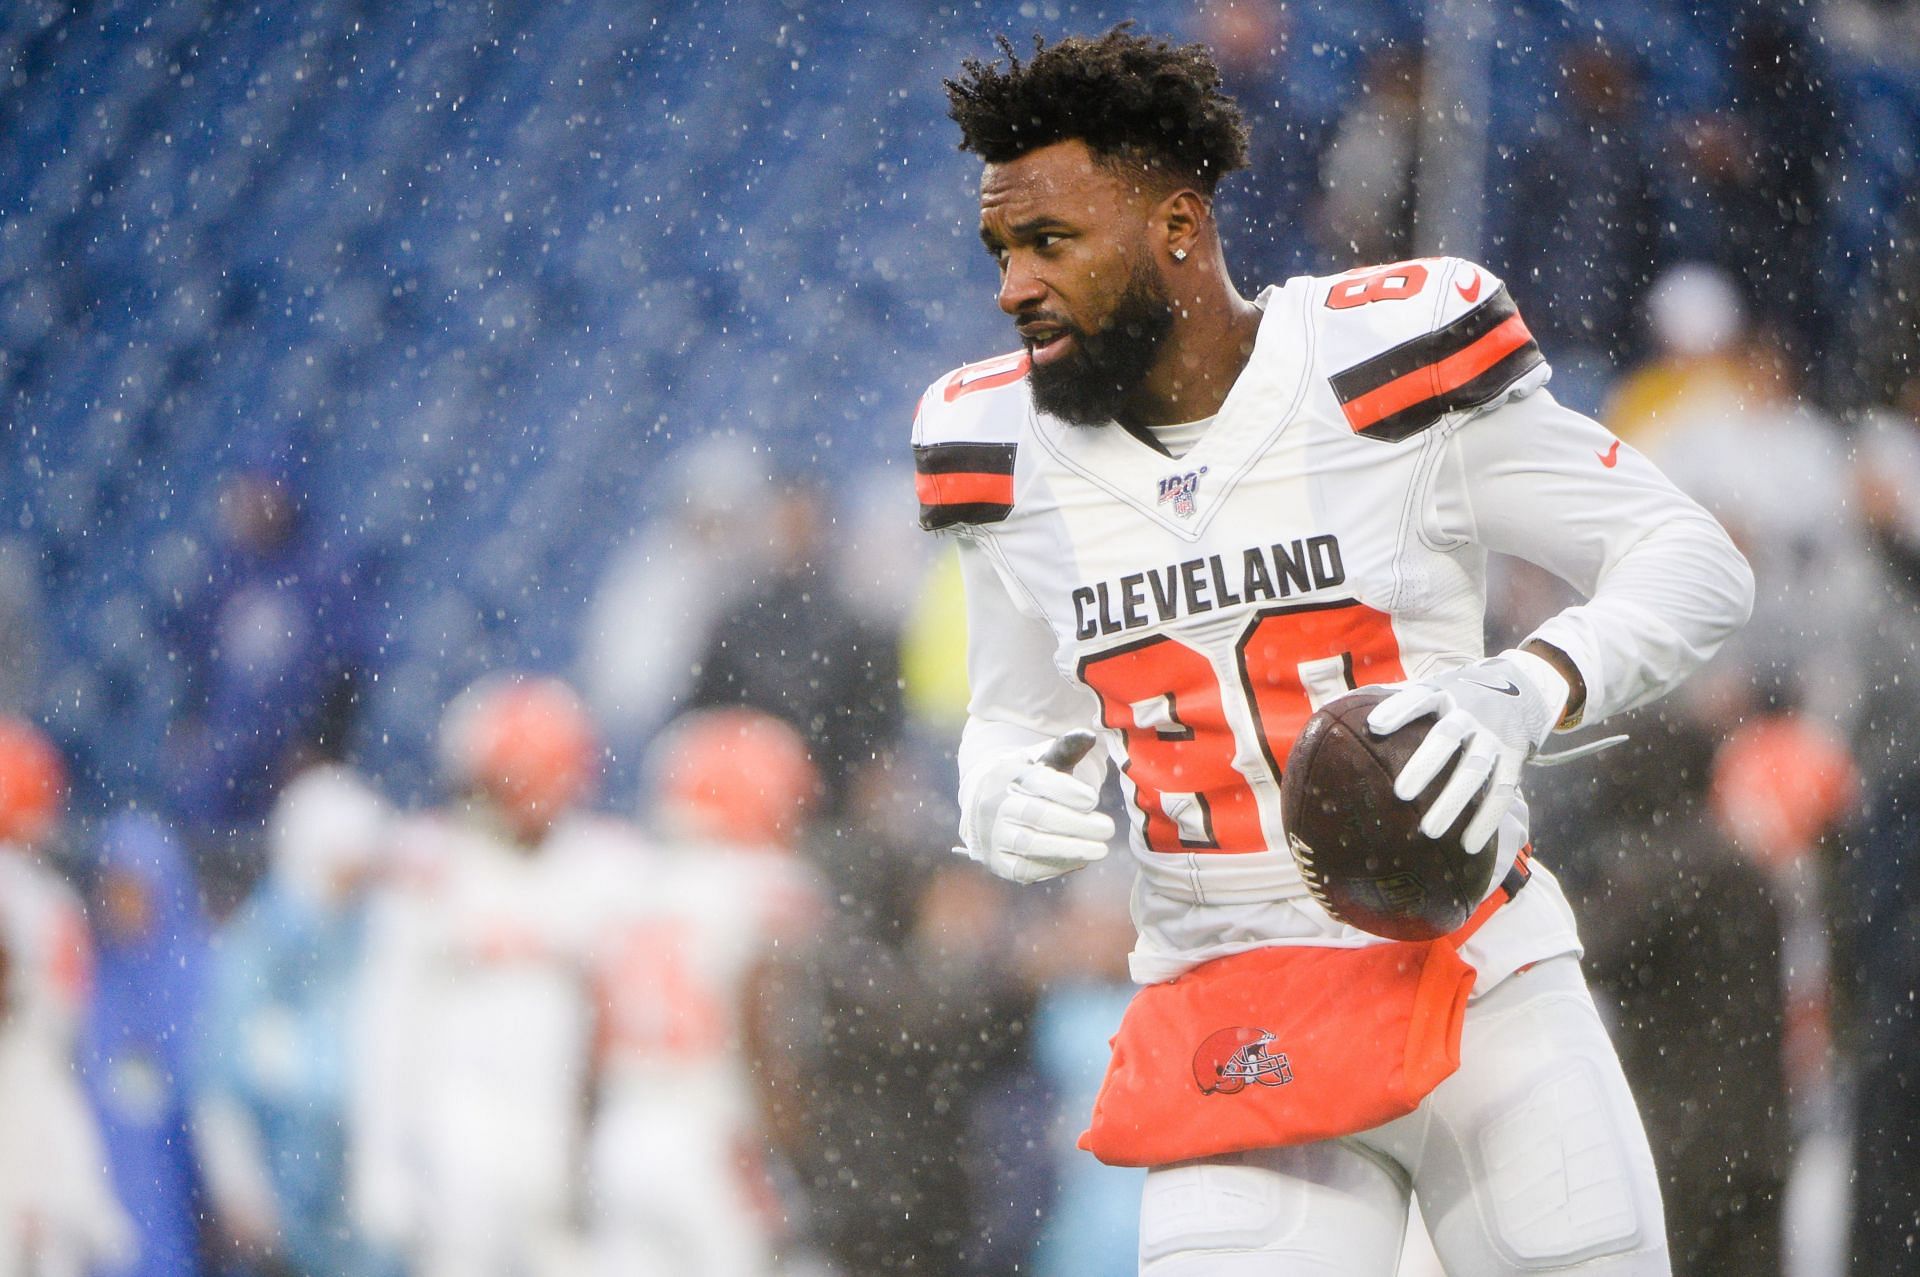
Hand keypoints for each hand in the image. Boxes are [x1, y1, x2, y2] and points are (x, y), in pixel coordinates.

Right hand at [960, 732, 1114, 883]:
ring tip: (1101, 849)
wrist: (986, 811)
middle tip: (1108, 828)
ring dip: (1070, 848)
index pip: (1036, 781)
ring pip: (1032, 844)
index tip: (1093, 799)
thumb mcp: (1041, 760)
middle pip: (1036, 814)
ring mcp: (992, 836)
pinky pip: (1028, 868)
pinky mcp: (998, 863)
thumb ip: (1066, 748)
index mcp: (1005, 773)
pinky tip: (1080, 860)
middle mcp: (993, 805)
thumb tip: (1089, 735)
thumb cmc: (1026, 783)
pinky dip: (1056, 865)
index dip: (1065, 791)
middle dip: (1076, 823)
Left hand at [1364, 649, 1568, 853]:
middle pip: (1448, 735)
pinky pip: (1502, 792)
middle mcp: (1470, 712)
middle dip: (1425, 763)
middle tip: (1401, 794)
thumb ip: (1394, 699)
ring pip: (1475, 769)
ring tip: (1430, 831)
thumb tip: (1335, 708)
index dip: (1398, 709)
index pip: (1419, 697)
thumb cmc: (1457, 697)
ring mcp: (1494, 736)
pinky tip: (1469, 845)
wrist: (1524, 689)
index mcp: (1443, 693)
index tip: (1374, 726)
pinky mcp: (1515, 758)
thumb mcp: (1433, 688)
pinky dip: (1487, 819)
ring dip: (1454, 800)